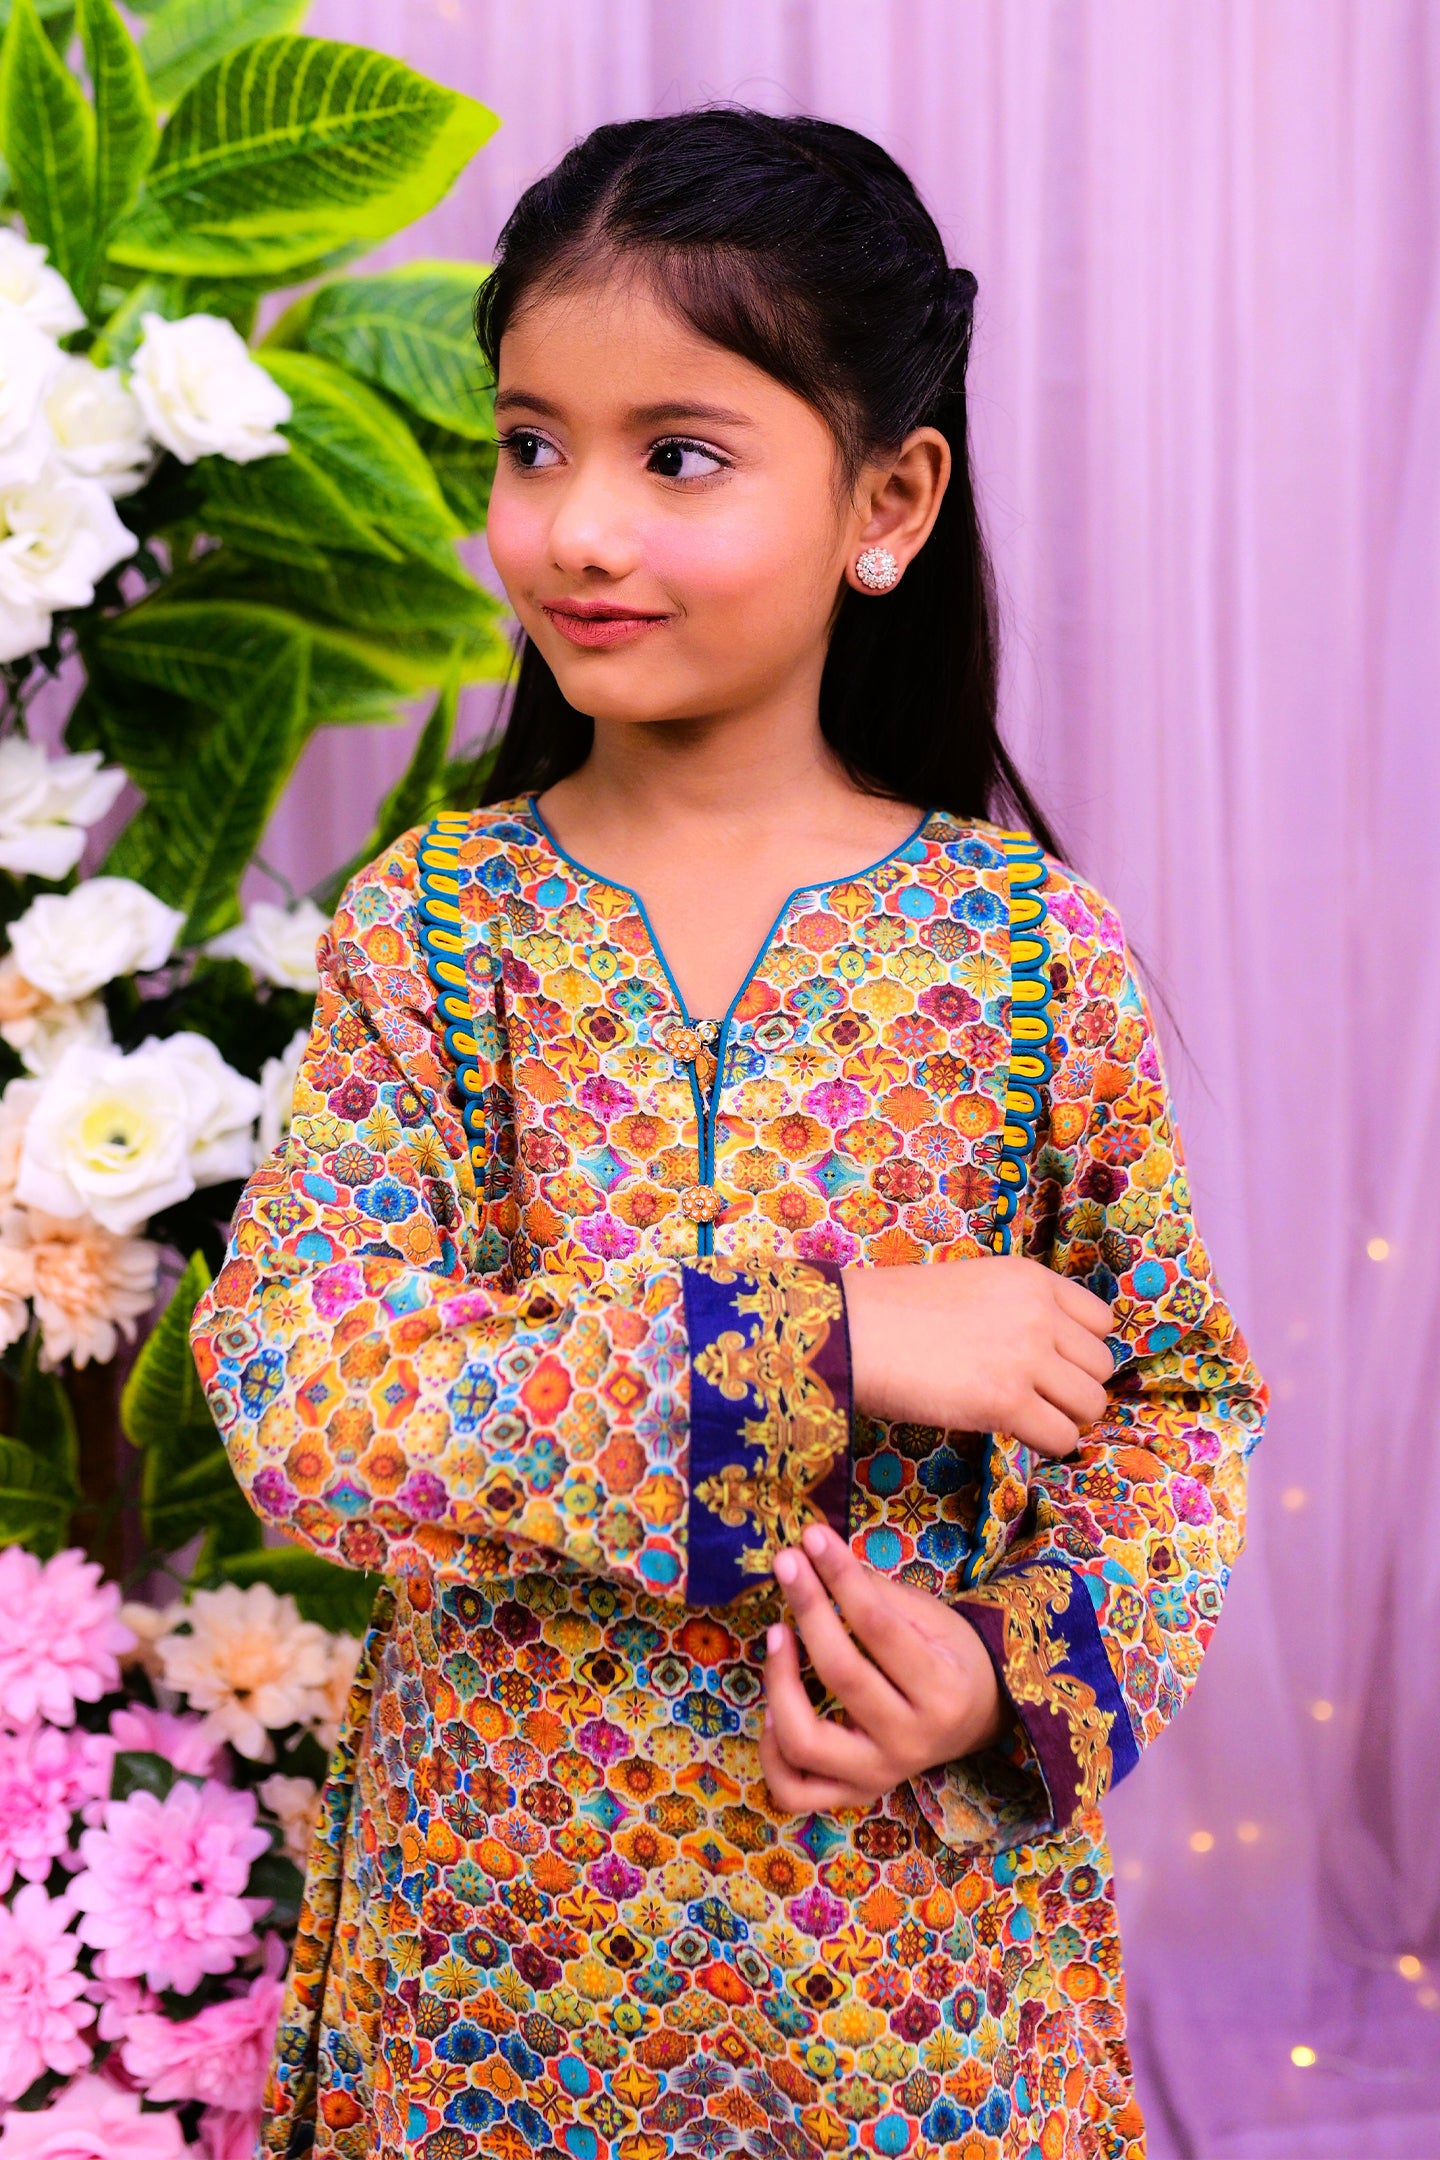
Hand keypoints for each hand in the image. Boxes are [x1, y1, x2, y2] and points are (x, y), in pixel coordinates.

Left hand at [759, 1521, 1005, 1814]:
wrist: (977, 1718)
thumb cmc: (950, 1657)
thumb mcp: (931, 1617)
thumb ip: (875, 1593)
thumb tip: (815, 1555)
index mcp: (942, 1690)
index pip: (878, 1627)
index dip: (839, 1576)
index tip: (812, 1538)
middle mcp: (911, 1741)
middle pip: (841, 1675)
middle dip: (807, 1609)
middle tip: (787, 1564)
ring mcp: (879, 1775)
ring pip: (806, 1742)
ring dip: (779, 1682)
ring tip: (777, 1635)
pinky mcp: (854, 1794)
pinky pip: (794, 1789)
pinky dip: (772, 1752)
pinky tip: (773, 1709)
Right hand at [841, 1254, 1113, 1457]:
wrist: (854, 1331)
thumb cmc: (896, 1311)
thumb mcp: (972, 1286)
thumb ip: (1016, 1309)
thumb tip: (1045, 1353)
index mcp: (1031, 1279)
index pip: (1101, 1320)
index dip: (1079, 1349)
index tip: (1053, 1365)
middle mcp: (1039, 1313)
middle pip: (1101, 1365)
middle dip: (1074, 1386)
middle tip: (1039, 1398)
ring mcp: (1026, 1357)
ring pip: (1090, 1404)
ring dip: (1065, 1418)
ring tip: (1028, 1418)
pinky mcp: (1008, 1401)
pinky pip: (1062, 1438)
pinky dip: (1046, 1445)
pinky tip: (1015, 1435)